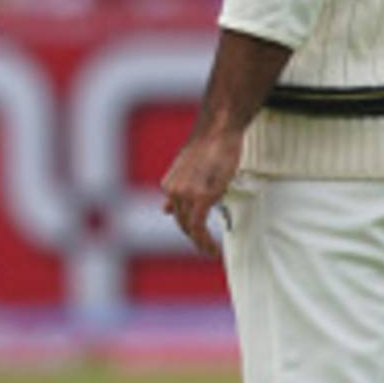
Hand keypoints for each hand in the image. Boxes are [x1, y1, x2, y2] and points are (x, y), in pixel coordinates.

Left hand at [161, 126, 242, 257]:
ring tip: (210, 252)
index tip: (198, 238)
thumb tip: (165, 211)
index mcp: (169, 185)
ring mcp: (186, 194)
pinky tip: (212, 249)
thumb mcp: (188, 168)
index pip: (177, 213)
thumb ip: (178, 190)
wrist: (218, 129)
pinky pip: (199, 227)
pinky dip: (205, 241)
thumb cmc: (209, 145)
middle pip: (183, 223)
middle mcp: (173, 190)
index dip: (188, 228)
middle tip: (207, 250)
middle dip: (194, 238)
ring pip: (190, 228)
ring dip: (201, 243)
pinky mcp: (202, 196)